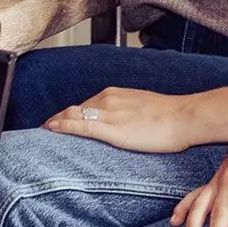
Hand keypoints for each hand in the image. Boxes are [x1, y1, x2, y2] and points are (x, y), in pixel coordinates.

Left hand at [43, 85, 194, 153]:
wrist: (184, 117)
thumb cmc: (170, 116)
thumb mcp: (142, 108)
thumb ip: (127, 113)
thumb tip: (123, 123)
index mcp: (115, 94)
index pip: (84, 104)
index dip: (68, 113)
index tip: (56, 121)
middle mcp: (107, 99)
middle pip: (74, 108)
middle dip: (57, 118)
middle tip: (44, 128)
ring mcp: (108, 113)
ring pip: (73, 115)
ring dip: (56, 123)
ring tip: (43, 132)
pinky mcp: (112, 129)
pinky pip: (81, 126)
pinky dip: (63, 127)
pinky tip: (52, 130)